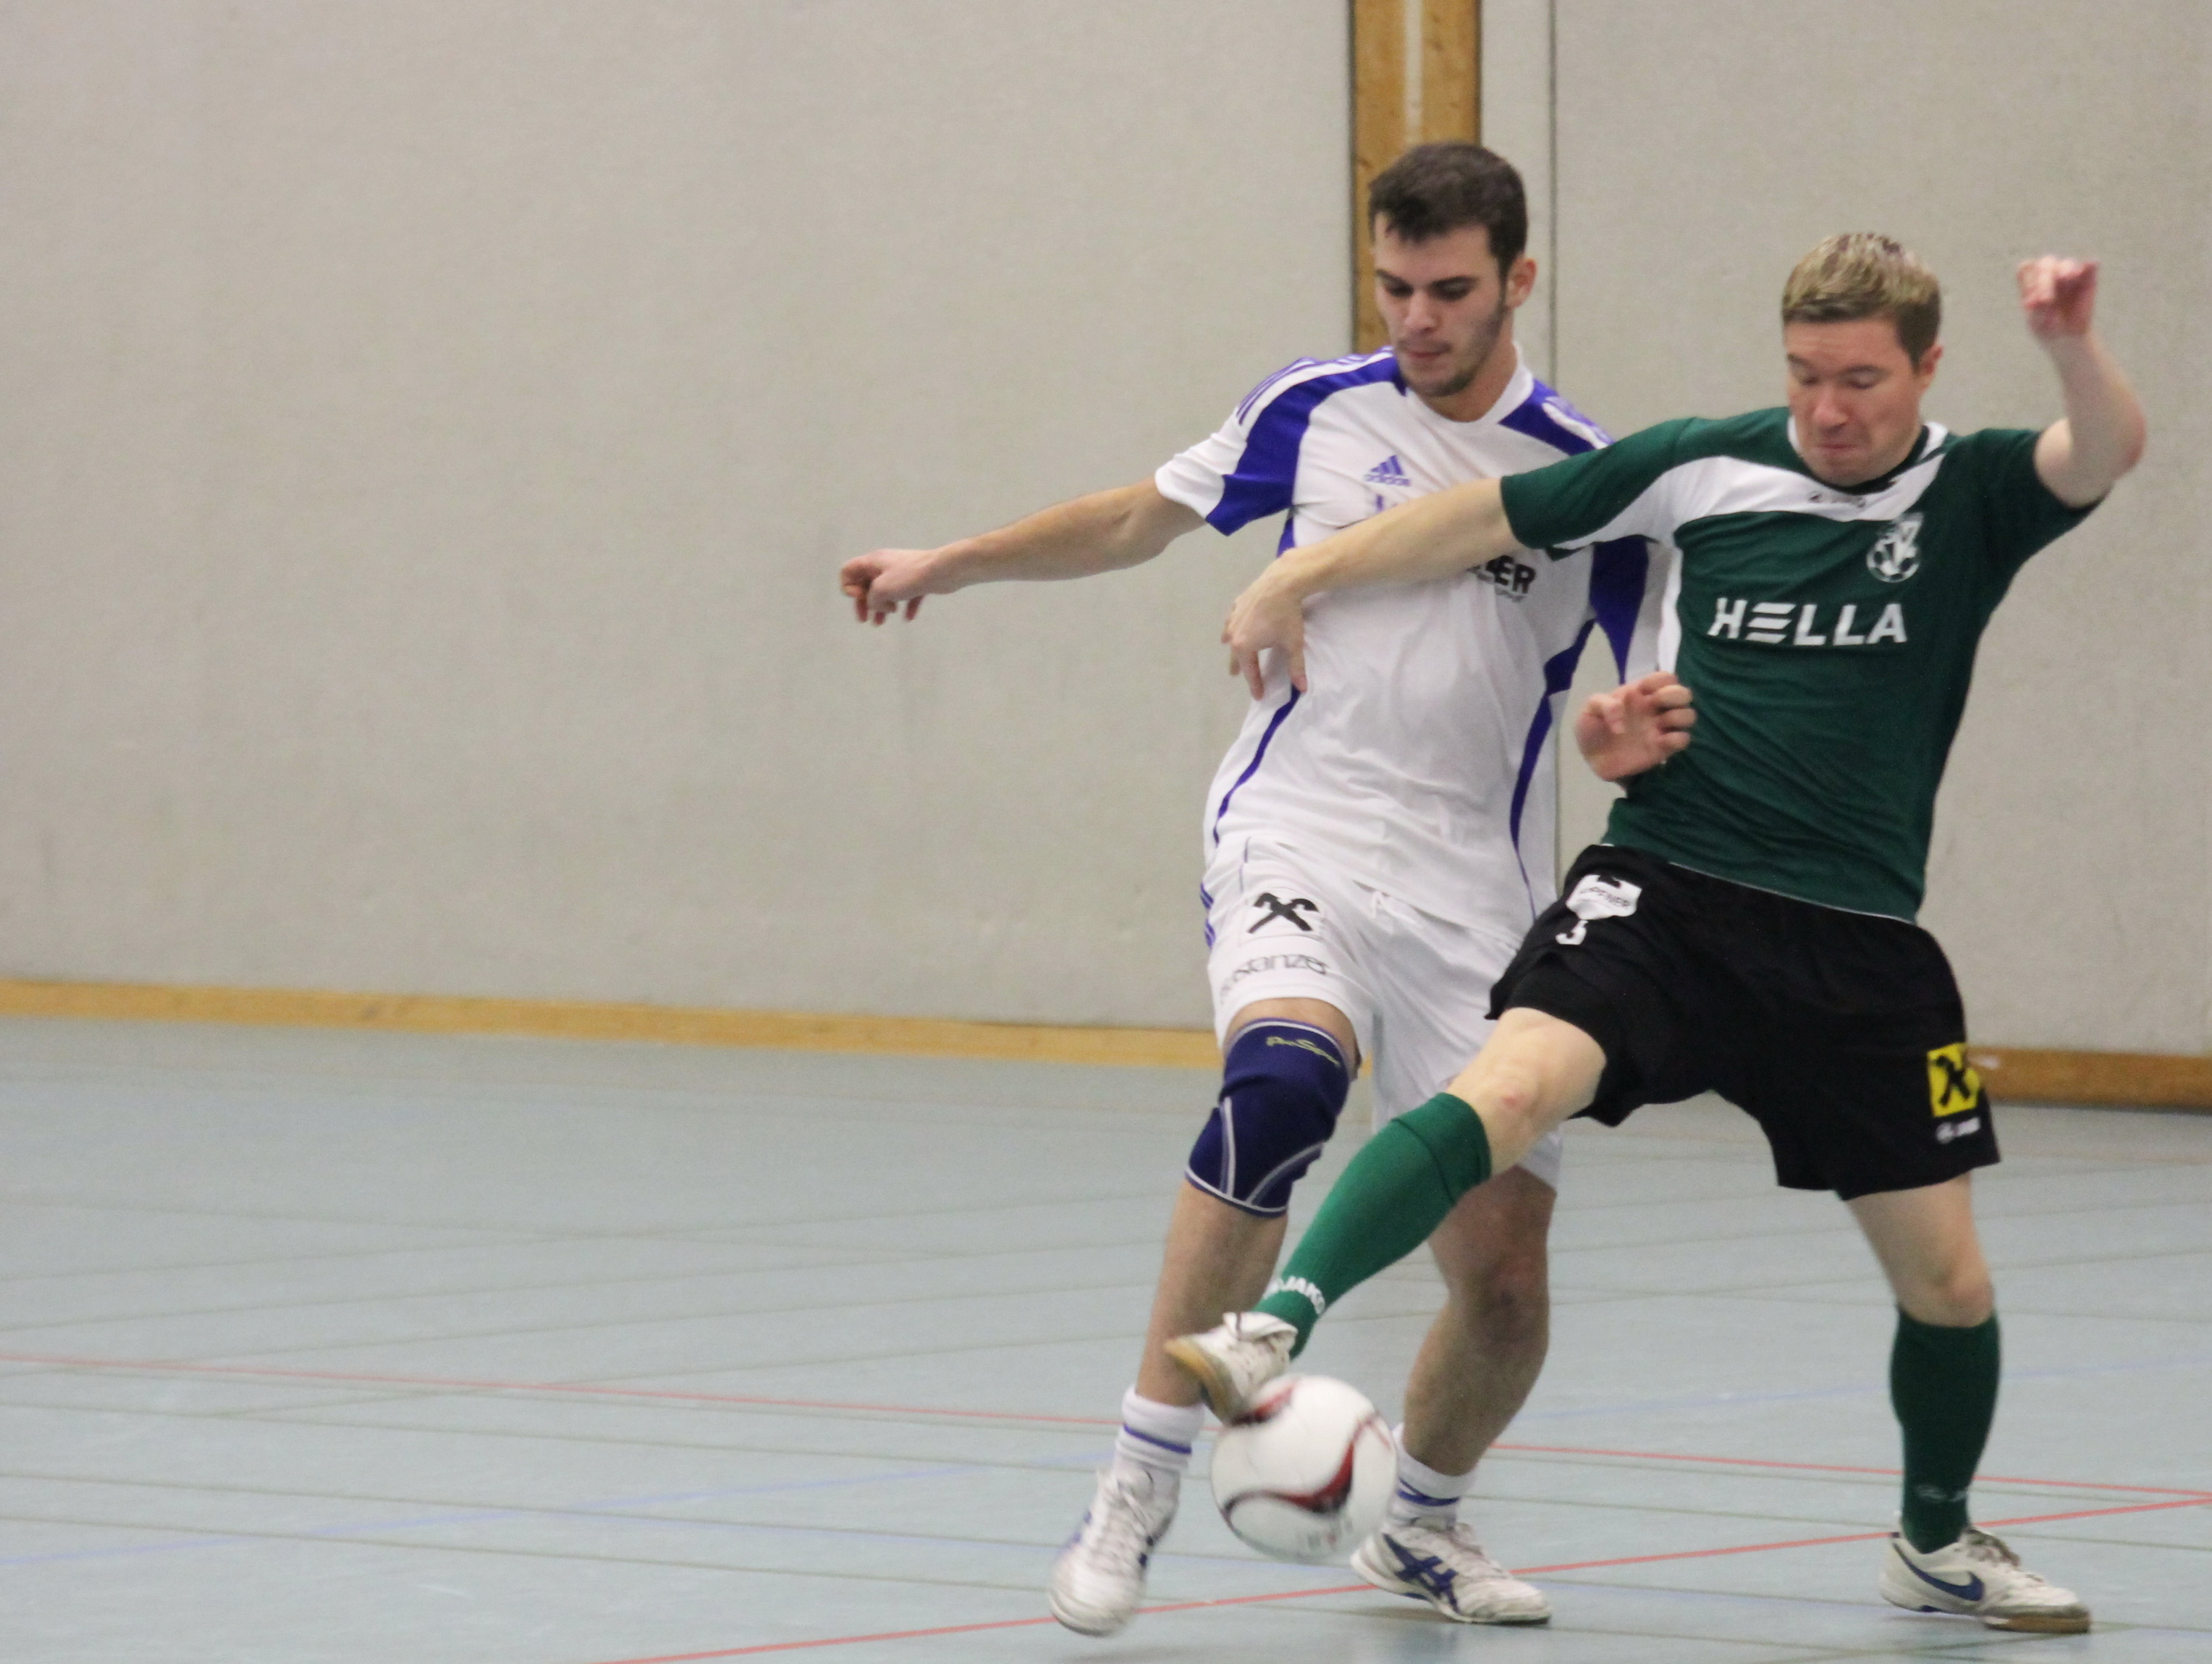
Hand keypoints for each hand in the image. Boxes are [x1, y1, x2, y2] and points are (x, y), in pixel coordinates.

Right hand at [838, 547, 948, 624]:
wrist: (942, 571)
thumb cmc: (909, 577)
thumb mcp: (881, 589)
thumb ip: (871, 600)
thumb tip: (877, 606)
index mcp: (873, 562)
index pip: (848, 571)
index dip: (848, 587)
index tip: (862, 597)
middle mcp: (885, 565)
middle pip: (865, 584)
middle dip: (864, 603)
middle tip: (865, 620)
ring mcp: (902, 573)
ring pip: (886, 592)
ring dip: (882, 608)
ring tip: (882, 622)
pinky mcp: (918, 581)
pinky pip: (906, 596)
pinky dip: (905, 606)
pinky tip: (908, 618)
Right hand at [1221, 568, 1308, 697]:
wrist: (1281, 583)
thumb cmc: (1287, 616)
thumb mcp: (1293, 644)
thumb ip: (1296, 668)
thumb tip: (1302, 688)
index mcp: (1244, 647)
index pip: (1250, 672)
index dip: (1255, 685)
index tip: (1258, 696)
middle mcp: (1234, 634)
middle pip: (1236, 656)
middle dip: (1239, 667)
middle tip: (1236, 676)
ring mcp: (1233, 618)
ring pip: (1230, 637)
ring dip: (1232, 647)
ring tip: (1231, 651)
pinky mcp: (1237, 604)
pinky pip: (1231, 621)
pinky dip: (1231, 627)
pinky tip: (1231, 627)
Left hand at [1575, 671, 1694, 780]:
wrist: (1592, 758)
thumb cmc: (1593, 729)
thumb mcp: (1590, 710)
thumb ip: (1603, 705)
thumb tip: (1621, 723)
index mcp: (1640, 694)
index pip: (1665, 677)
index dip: (1659, 680)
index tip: (1643, 690)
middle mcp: (1655, 708)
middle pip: (1683, 693)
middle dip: (1675, 695)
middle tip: (1655, 705)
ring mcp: (1661, 728)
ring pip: (1689, 715)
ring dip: (1680, 716)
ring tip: (1661, 724)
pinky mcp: (1663, 749)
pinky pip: (1683, 739)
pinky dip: (1678, 738)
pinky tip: (1660, 741)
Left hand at [2018, 256, 2096, 342]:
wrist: (2067, 336)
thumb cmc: (2046, 328)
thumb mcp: (2039, 323)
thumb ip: (2038, 311)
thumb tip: (2041, 300)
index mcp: (2032, 281)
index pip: (2027, 268)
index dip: (2030, 278)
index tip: (2031, 297)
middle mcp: (2050, 274)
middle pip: (2046, 263)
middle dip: (2046, 276)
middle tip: (2048, 298)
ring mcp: (2069, 274)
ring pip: (2066, 264)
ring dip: (2066, 270)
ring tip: (2067, 278)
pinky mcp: (2087, 278)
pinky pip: (2090, 266)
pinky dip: (2090, 265)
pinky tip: (2091, 265)